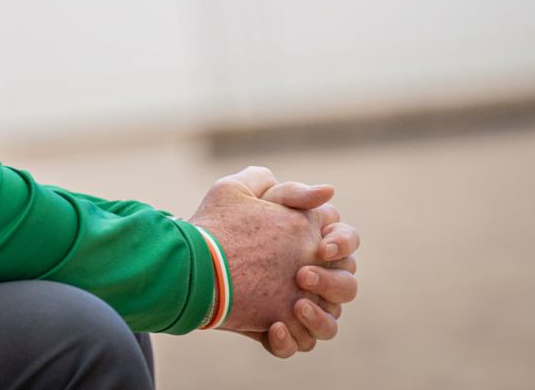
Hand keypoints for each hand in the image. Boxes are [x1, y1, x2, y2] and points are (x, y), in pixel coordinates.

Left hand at [187, 167, 358, 357]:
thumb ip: (286, 190)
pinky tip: (274, 327)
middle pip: (347, 285)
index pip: (346, 241)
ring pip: (330, 323)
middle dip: (332, 281)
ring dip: (320, 316)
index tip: (322, 245)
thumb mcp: (241, 195)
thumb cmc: (218, 224)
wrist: (187, 260)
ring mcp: (297, 307)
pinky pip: (298, 344)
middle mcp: (312, 278)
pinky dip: (290, 340)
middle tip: (302, 275)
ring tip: (297, 305)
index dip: (342, 242)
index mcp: (311, 242)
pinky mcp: (277, 330)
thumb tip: (328, 191)